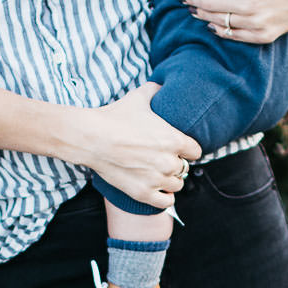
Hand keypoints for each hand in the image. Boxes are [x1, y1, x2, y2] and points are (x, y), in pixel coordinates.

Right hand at [72, 83, 200, 209]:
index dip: (187, 149)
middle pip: (184, 168)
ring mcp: (156, 179)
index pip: (196, 151)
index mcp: (173, 139)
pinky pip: (166, 202)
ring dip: (170, 180)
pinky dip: (164, 198)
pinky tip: (158, 190)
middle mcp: (169, 161)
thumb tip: (162, 84)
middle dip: (175, 163)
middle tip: (161, 159)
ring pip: (177, 185)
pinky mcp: (143, 193)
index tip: (179, 148)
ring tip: (159, 174)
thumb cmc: (114, 116)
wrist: (91, 137)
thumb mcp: (138, 97)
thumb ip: (155, 90)